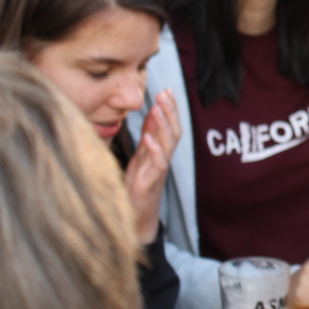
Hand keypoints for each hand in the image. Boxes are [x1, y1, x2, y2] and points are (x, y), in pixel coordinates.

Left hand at [124, 89, 180, 243]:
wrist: (135, 218)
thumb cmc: (138, 188)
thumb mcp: (141, 157)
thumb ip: (148, 137)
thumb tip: (152, 114)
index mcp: (160, 152)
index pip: (170, 126)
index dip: (171, 109)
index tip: (167, 91)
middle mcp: (163, 159)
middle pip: (173, 132)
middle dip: (170, 112)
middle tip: (165, 94)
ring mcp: (159, 170)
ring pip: (168, 144)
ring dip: (163, 125)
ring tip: (157, 108)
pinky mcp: (151, 182)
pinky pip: (157, 164)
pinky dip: (154, 149)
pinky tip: (148, 137)